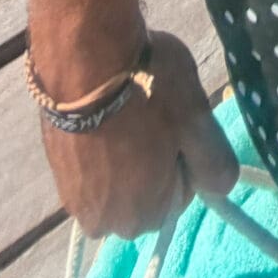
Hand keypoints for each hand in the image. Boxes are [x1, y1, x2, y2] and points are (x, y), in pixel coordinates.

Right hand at [38, 31, 236, 239]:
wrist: (83, 55)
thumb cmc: (148, 87)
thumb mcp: (198, 120)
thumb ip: (215, 163)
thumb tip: (221, 187)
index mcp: (144, 217)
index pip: (183, 190)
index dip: (184, 151)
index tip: (177, 120)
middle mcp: (104, 222)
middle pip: (147, 189)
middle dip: (154, 157)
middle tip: (153, 113)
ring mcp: (73, 198)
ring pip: (118, 177)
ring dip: (125, 151)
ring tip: (127, 109)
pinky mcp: (55, 170)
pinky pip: (91, 164)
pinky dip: (100, 143)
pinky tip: (104, 112)